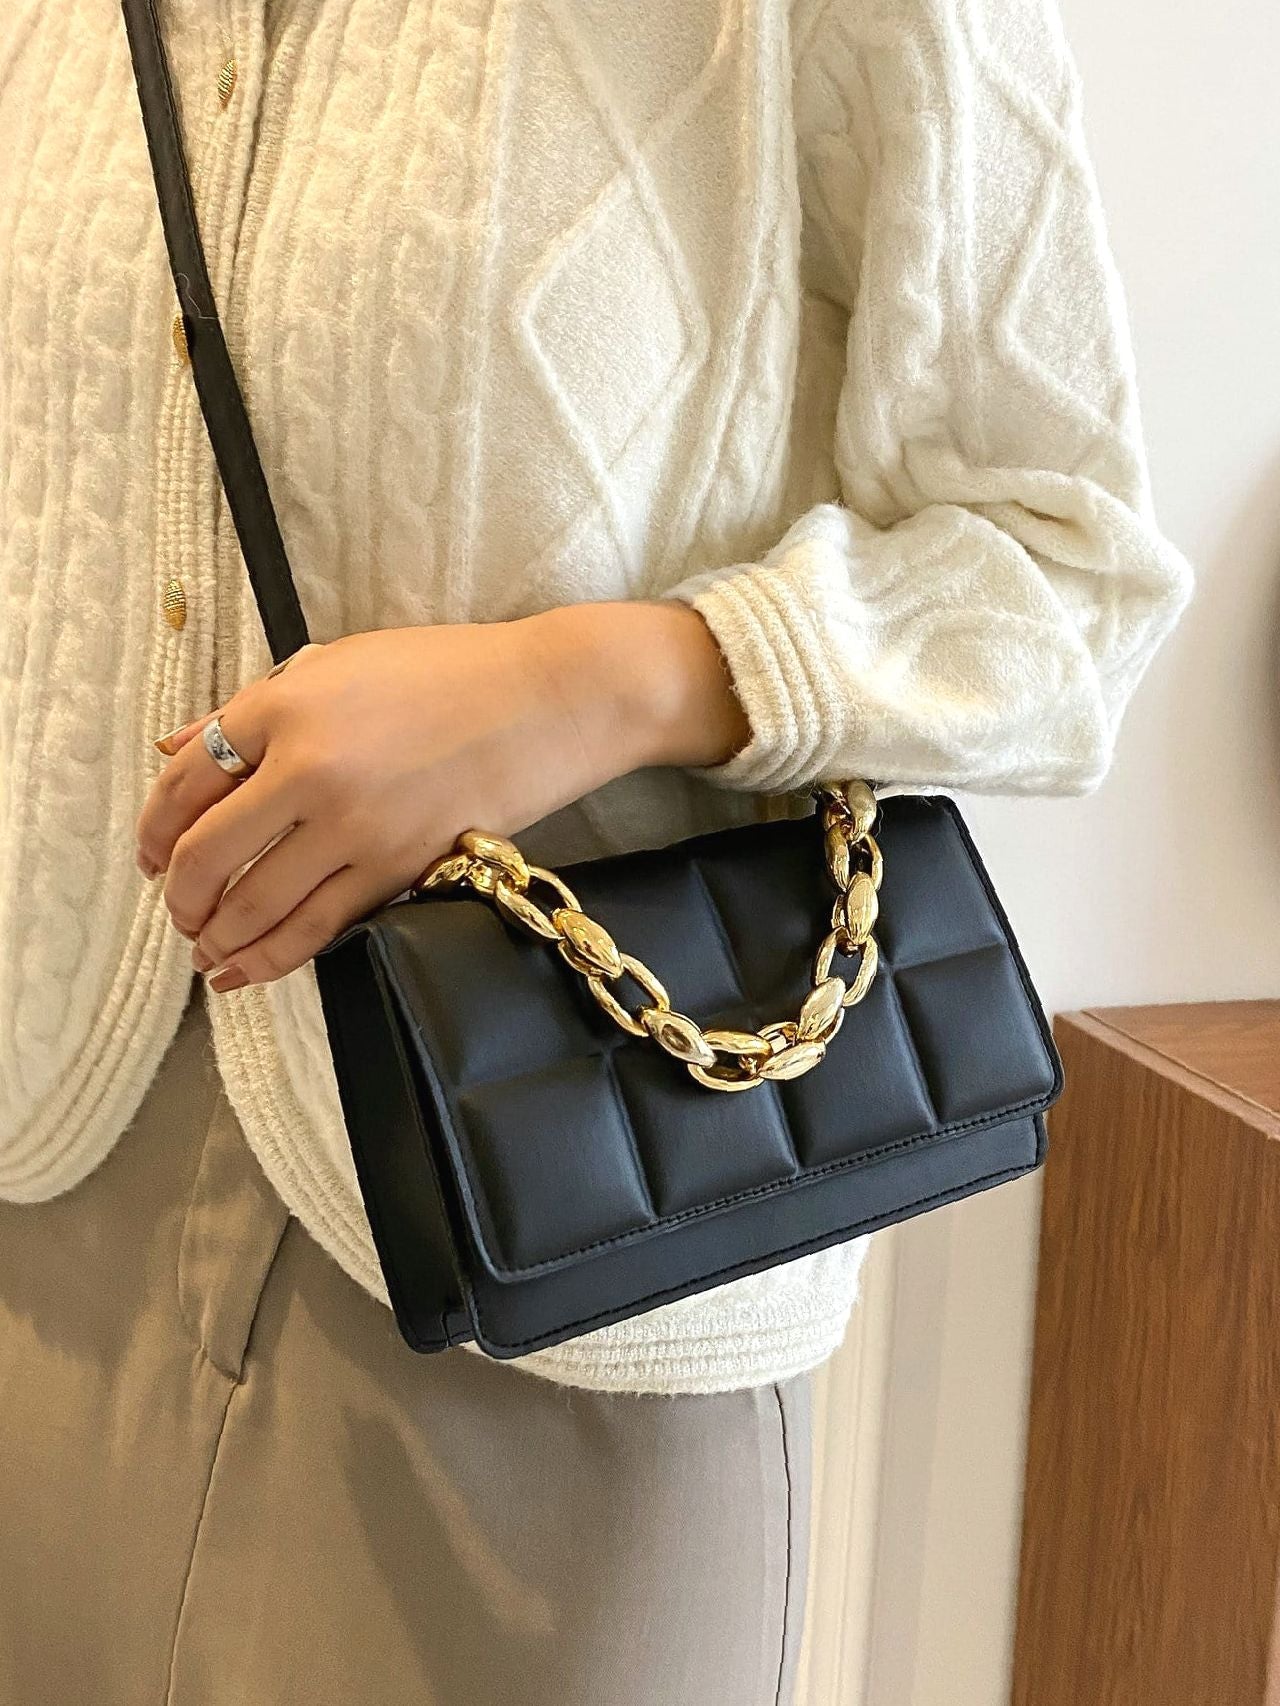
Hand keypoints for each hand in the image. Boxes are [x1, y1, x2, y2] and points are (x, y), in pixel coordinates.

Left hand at [136, 602, 748, 990]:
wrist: (546, 700)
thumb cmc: (447, 671)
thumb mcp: (339, 663)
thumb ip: (252, 707)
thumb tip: (173, 746)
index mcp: (284, 705)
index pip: (186, 779)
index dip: (153, 828)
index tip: (150, 854)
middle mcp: (309, 768)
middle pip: (206, 855)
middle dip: (178, 896)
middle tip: (177, 911)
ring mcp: (355, 826)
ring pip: (255, 905)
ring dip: (216, 938)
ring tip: (205, 952)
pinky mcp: (398, 869)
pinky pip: (317, 928)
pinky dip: (271, 959)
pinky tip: (246, 971)